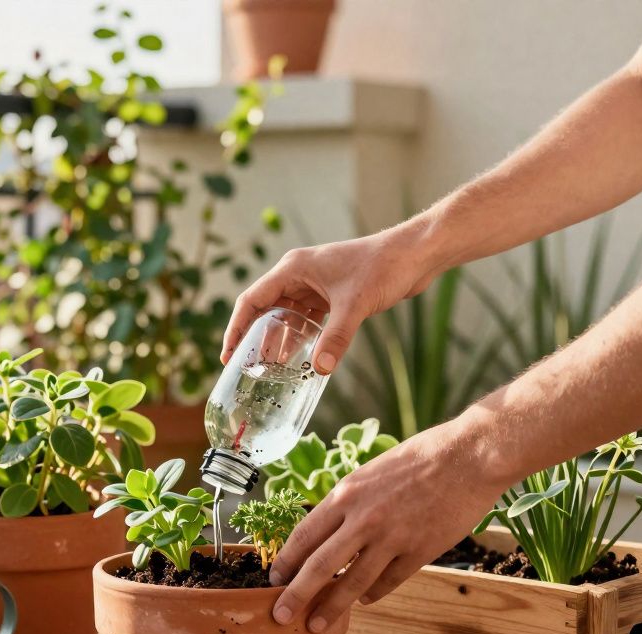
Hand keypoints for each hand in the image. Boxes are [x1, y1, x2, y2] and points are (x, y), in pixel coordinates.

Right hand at [221, 228, 434, 374]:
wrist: (413, 255)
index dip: (237, 329)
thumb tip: (321, 368)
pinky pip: (308, 320)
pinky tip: (301, 359)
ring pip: (287, 316)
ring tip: (270, 370)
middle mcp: (299, 275)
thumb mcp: (355, 305)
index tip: (228, 356)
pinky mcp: (332, 295)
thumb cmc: (382, 267)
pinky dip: (302, 338)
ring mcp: (315, 285)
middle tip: (247, 369)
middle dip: (256, 339)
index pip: (252, 301)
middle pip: (266, 310)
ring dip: (279, 340)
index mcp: (293, 269)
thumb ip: (336, 337)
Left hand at [267, 420, 506, 632]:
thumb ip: (349, 502)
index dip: (286, 560)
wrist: (468, 457)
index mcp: (347, 493)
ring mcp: (392, 537)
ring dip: (332, 607)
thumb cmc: (419, 458)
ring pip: (353, 582)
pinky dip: (372, 595)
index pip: (305, 534)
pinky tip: (363, 601)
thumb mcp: (371, 473)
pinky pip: (388, 582)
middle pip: (320, 565)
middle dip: (296, 594)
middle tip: (280, 614)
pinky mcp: (419, 552)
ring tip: (316, 625)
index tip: (274, 579)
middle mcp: (364, 518)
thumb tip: (327, 533)